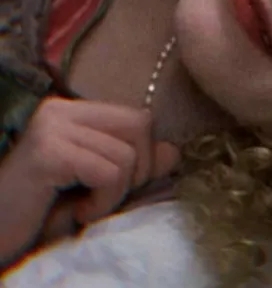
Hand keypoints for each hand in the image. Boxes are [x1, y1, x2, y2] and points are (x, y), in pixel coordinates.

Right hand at [14, 97, 179, 224]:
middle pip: (140, 124)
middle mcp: (62, 110)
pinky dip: (102, 202)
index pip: (138, 117)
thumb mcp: (98, 184)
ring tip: (85, 207)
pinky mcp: (48, 152)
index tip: (120, 185)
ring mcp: (53, 127)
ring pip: (127, 154)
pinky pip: (108, 173)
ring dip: (115, 194)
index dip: (145, 154)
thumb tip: (174, 152)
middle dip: (138, 170)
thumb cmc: (44, 211)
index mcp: (74, 111)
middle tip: (106, 196)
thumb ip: (135, 165)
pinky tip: (77, 212)